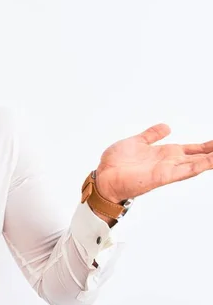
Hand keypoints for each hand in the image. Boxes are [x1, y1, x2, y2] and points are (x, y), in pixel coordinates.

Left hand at [95, 123, 212, 202]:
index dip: (207, 146)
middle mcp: (169, 162)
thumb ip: (152, 135)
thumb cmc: (117, 163)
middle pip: (199, 156)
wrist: (103, 177)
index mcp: (165, 154)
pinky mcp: (161, 177)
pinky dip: (199, 166)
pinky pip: (183, 171)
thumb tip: (167, 126)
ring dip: (211, 159)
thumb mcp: (137, 142)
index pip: (192, 149)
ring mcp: (167, 170)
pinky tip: (210, 162)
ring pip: (197, 164)